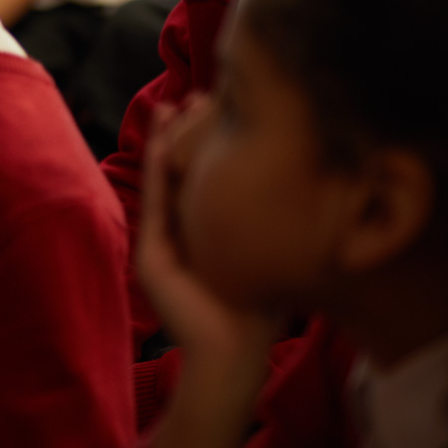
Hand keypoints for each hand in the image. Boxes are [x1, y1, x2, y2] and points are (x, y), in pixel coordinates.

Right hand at [138, 98, 281, 369]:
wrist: (233, 351)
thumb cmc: (258, 307)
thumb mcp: (260, 253)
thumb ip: (260, 223)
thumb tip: (296, 182)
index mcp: (198, 232)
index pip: (197, 177)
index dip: (205, 142)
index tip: (217, 108)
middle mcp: (175, 233)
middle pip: (177, 170)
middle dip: (185, 132)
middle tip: (196, 96)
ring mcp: (159, 243)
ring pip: (162, 181)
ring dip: (167, 142)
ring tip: (173, 108)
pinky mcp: (151, 256)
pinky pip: (156, 204)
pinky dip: (159, 171)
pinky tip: (167, 142)